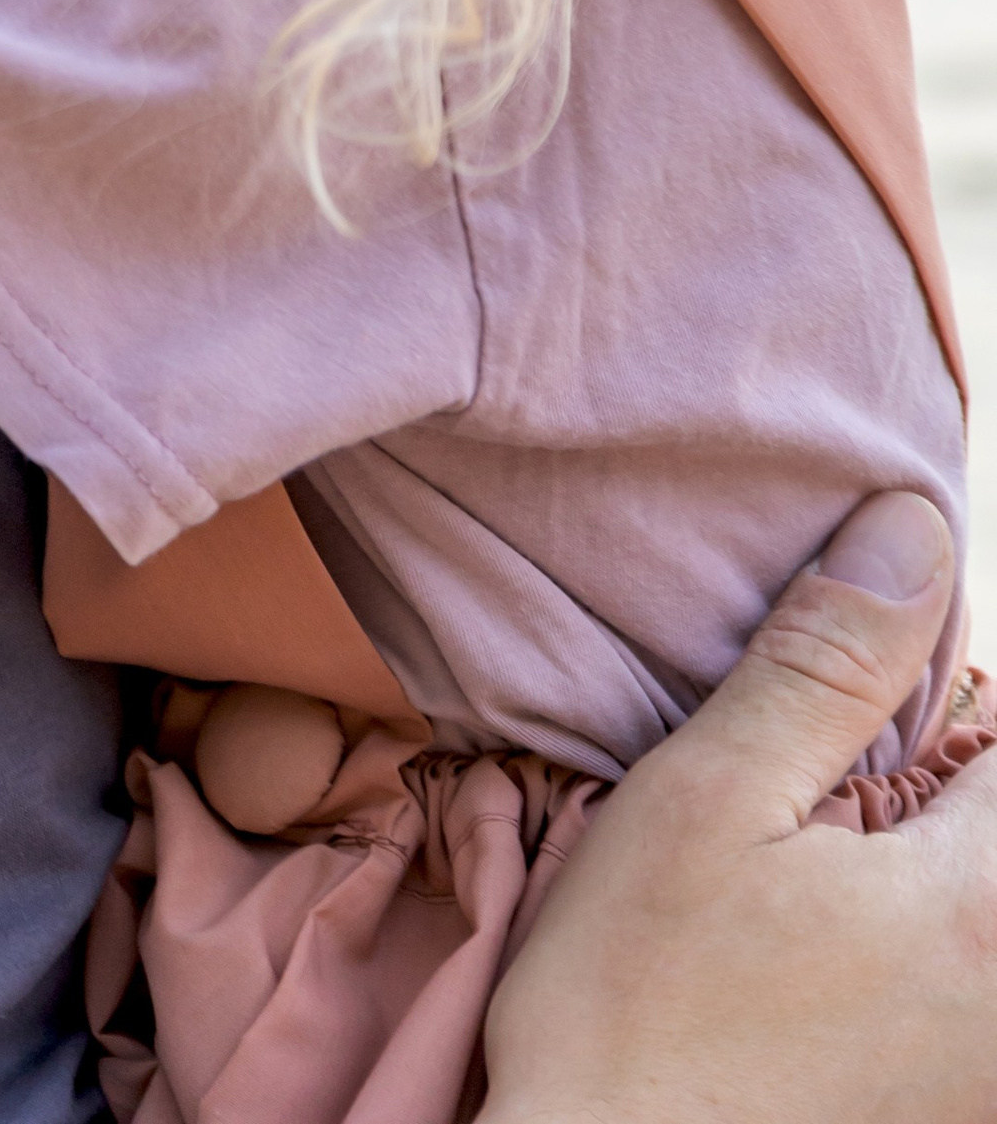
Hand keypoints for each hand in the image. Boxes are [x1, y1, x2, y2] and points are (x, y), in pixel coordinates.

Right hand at [482, 490, 996, 1121]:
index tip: (856, 704)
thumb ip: (828, 662)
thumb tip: (917, 531)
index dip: (941, 687)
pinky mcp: (960, 1111)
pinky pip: (972, 992)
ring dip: (933, 855)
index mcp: (986, 903)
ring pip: (988, 906)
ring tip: (822, 881)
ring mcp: (991, 1070)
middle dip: (946, 776)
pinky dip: (929, 943)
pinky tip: (831, 967)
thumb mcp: (707, 799)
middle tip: (832, 797)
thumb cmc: (635, 1010)